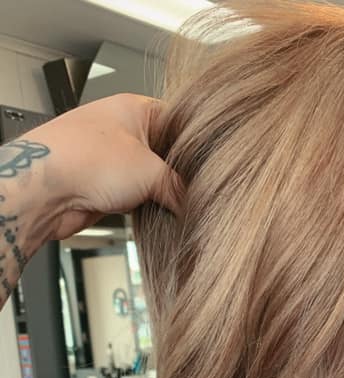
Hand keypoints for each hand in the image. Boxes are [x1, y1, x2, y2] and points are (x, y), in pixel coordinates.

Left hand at [20, 93, 184, 238]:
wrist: (44, 191)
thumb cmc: (84, 161)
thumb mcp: (150, 172)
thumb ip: (178, 187)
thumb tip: (192, 202)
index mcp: (135, 108)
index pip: (179, 123)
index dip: (197, 146)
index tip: (209, 169)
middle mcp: (123, 130)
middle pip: (167, 154)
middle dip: (179, 175)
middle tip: (195, 192)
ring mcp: (113, 159)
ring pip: (151, 178)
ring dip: (161, 194)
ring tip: (176, 204)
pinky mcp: (105, 186)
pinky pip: (136, 196)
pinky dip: (146, 206)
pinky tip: (156, 214)